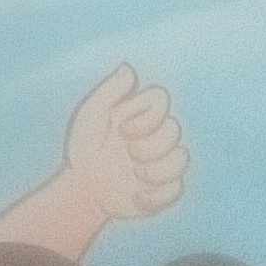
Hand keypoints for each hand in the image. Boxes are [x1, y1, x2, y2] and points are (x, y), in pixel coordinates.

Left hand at [62, 63, 187, 221]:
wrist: (83, 188)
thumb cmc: (83, 146)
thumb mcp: (91, 115)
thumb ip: (110, 91)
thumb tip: (128, 68)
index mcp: (139, 112)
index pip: (161, 98)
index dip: (148, 114)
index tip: (122, 129)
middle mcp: (154, 133)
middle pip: (175, 129)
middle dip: (150, 145)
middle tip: (127, 153)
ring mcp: (162, 161)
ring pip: (182, 157)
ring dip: (156, 170)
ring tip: (134, 175)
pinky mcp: (165, 189)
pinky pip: (178, 188)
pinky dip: (157, 195)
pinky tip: (136, 197)